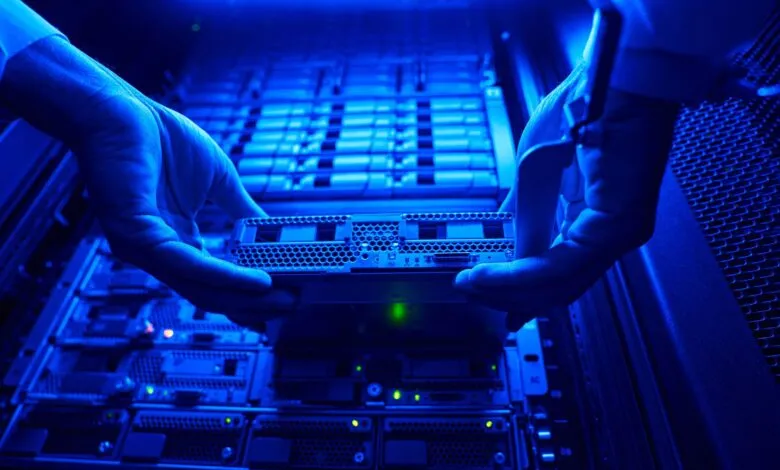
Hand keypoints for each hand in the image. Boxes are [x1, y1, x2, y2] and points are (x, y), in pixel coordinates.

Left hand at [78, 95, 294, 325]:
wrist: (119, 109)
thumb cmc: (159, 139)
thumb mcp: (218, 179)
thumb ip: (242, 209)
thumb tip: (273, 229)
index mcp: (177, 240)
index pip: (215, 280)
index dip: (249, 293)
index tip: (284, 295)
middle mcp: (159, 251)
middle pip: (211, 293)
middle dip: (254, 304)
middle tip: (292, 305)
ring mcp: (144, 248)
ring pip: (200, 286)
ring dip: (245, 296)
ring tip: (281, 297)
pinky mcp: (137, 236)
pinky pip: (187, 263)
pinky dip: (226, 275)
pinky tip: (256, 279)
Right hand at [455, 64, 679, 327]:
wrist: (608, 76)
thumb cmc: (582, 110)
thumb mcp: (536, 173)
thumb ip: (524, 213)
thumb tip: (505, 242)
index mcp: (594, 221)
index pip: (557, 273)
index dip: (518, 292)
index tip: (482, 294)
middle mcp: (611, 234)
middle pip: (558, 287)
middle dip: (508, 295)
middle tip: (471, 292)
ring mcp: (620, 233)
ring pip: (560, 283)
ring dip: (510, 288)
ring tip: (474, 283)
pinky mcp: (619, 226)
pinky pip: (565, 264)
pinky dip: (524, 273)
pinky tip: (496, 272)